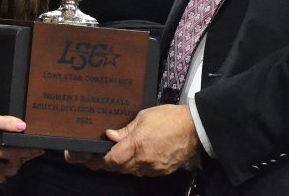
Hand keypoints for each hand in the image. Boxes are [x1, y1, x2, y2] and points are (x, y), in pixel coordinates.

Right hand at [0, 99, 37, 183]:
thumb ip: (4, 123)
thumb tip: (23, 126)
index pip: (14, 154)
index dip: (29, 151)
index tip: (40, 148)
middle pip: (7, 170)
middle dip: (20, 162)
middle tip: (29, 151)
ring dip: (7, 167)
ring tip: (17, 155)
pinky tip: (1, 159)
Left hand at [65, 104, 199, 176]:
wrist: (194, 128)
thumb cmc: (170, 118)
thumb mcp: (143, 116)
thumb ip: (125, 129)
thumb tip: (110, 135)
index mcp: (137, 144)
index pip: (112, 160)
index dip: (101, 160)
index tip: (94, 156)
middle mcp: (144, 160)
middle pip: (119, 168)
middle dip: (108, 163)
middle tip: (99, 157)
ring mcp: (153, 167)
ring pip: (130, 172)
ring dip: (122, 165)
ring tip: (117, 155)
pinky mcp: (161, 171)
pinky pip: (143, 172)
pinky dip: (136, 167)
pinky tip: (135, 157)